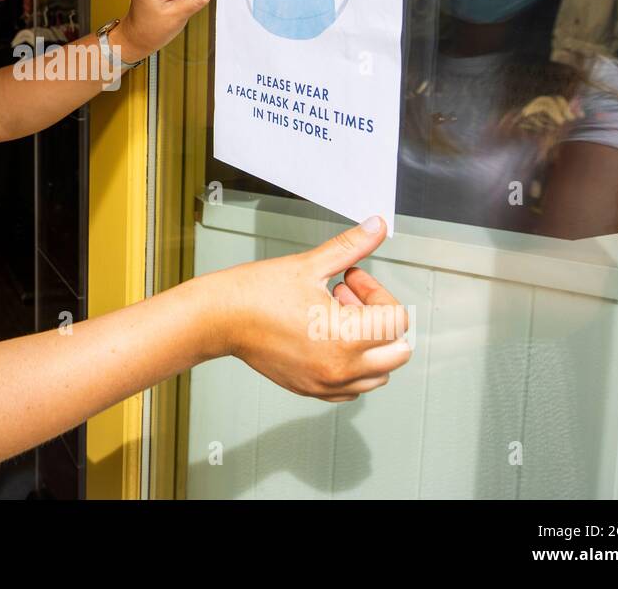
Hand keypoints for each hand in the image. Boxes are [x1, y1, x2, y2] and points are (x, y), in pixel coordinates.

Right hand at [199, 216, 410, 401]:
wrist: (220, 318)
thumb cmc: (256, 293)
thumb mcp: (310, 264)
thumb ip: (351, 247)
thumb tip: (376, 227)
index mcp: (345, 336)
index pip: (397, 320)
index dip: (378, 292)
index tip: (352, 280)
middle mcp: (340, 367)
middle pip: (397, 352)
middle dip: (381, 321)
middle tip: (351, 300)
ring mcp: (326, 383)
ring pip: (379, 375)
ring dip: (371, 346)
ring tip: (340, 320)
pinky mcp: (312, 390)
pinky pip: (353, 389)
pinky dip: (353, 368)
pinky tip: (331, 340)